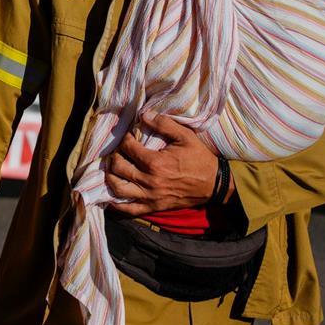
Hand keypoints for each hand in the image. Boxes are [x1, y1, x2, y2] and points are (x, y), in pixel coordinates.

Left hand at [105, 113, 223, 215]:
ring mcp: (150, 196)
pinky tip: (112, 196)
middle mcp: (149, 181)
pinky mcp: (153, 207)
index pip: (128, 148)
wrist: (214, 184)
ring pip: (118, 188)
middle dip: (115, 155)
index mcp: (155, 162)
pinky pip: (129, 210)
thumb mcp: (185, 136)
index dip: (125, 139)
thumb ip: (164, 124)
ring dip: (111, 176)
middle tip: (119, 151)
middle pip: (118, 167)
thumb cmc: (199, 158)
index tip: (129, 136)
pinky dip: (117, 204)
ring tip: (113, 168)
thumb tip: (143, 115)